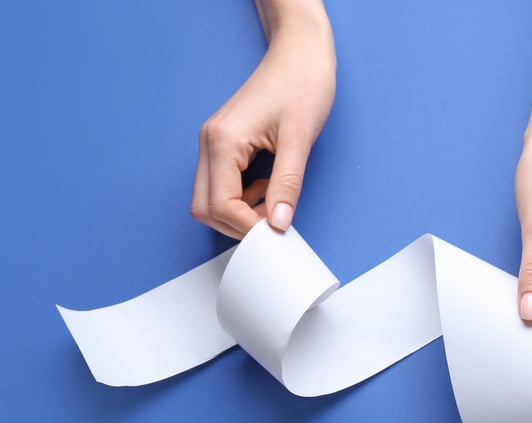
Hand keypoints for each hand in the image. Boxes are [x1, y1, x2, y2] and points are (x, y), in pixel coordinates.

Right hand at [191, 16, 334, 238]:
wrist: (301, 54)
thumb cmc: (302, 85)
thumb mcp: (300, 139)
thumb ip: (288, 184)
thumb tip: (279, 224)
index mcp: (223, 141)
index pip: (220, 204)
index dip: (247, 226)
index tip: (275, 234)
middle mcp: (210, 142)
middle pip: (205, 207)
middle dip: (237, 224)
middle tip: (273, 225)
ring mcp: (214, 142)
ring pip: (210, 198)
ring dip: (240, 210)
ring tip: (274, 200)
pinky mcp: (224, 143)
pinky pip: (222, 183)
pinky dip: (242, 196)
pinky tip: (269, 187)